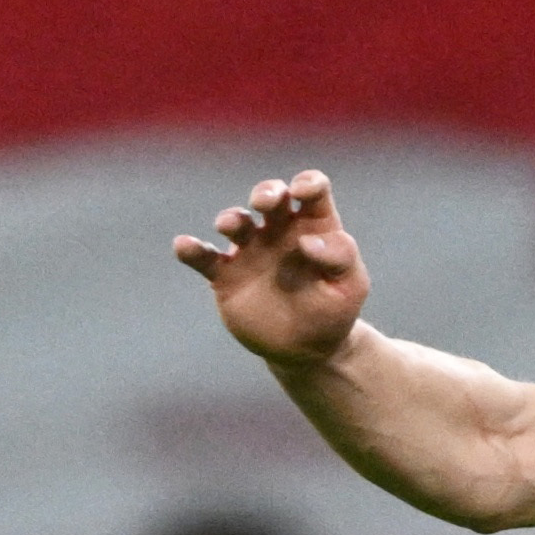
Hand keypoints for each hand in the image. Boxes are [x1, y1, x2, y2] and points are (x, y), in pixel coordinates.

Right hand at [173, 168, 373, 369]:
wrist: (307, 350)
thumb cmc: (334, 312)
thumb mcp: (351, 286)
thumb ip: (340, 257)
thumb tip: (309, 241)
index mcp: (314, 226)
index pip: (312, 189)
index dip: (307, 183)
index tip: (302, 193)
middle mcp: (279, 231)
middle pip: (270, 195)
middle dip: (266, 192)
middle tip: (264, 203)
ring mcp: (250, 250)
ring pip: (236, 222)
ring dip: (231, 219)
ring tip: (230, 227)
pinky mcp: (226, 276)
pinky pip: (204, 258)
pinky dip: (192, 250)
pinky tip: (184, 246)